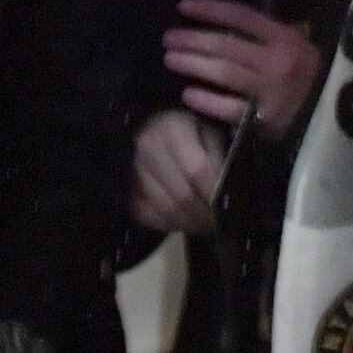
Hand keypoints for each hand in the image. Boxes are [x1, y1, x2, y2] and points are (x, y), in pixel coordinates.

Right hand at [128, 106, 226, 234]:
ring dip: (190, 223)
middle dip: (205, 215)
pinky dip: (170, 225)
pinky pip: (148, 217)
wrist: (151, 127)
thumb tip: (227, 190)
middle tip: (221, 223)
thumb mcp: (211, 132)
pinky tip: (185, 222)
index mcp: (172, 130)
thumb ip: (221, 157)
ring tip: (206, 225)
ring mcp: (131, 171)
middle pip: (181, 195)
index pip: (197, 170)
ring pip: (166, 210)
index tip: (228, 206)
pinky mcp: (124, 190)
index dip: (214, 192)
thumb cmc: (190, 130)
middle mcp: (147, 149)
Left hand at [166, 0, 327, 131]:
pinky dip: (206, 100)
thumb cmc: (318, 82)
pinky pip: (228, 108)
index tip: (183, 6)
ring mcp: (270, 91)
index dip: (210, 9)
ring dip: (192, 64)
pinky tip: (187, 93)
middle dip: (193, 39)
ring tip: (170, 58)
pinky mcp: (265, 121)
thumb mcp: (304, 51)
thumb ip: (272, 39)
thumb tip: (229, 24)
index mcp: (287, 39)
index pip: (242, 16)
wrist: (340, 124)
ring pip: (223, 73)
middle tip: (168, 37)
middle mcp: (278, 61)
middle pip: (226, 44)